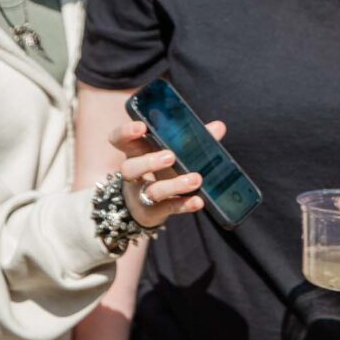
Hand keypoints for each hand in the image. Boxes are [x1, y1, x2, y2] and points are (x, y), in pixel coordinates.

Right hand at [107, 119, 226, 229]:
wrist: (146, 207)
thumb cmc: (161, 170)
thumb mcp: (171, 152)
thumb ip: (192, 139)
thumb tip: (218, 126)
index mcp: (135, 152)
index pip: (120, 140)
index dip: (126, 133)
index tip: (141, 126)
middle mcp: (133, 175)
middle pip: (129, 168)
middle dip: (149, 162)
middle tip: (171, 156)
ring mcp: (141, 196)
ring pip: (151, 191)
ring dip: (174, 185)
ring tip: (196, 179)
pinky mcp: (153, 213)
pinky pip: (168, 209)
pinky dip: (184, 205)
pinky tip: (198, 201)